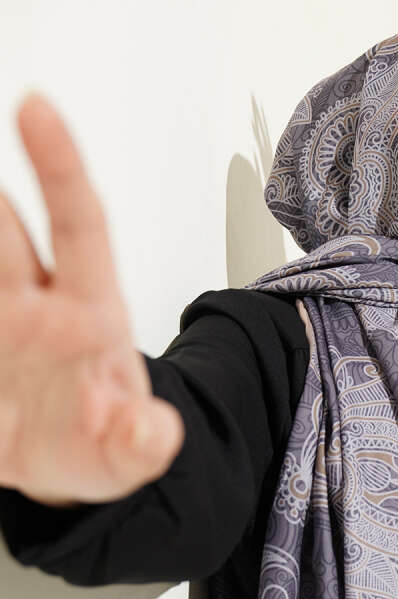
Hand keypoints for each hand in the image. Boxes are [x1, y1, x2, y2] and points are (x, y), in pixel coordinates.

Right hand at [0, 93, 183, 505]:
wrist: (63, 466)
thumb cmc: (102, 444)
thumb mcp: (129, 453)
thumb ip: (142, 442)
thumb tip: (154, 432)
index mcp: (88, 311)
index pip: (77, 225)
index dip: (59, 165)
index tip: (34, 106)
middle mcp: (32, 301)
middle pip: (1, 229)